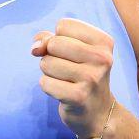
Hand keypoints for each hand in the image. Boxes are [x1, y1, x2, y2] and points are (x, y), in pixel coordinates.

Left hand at [31, 17, 115, 138]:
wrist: (98, 113)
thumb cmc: (81, 74)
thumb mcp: (72, 50)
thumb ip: (50, 39)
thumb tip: (35, 48)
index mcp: (103, 41)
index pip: (63, 25)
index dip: (59, 38)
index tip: (71, 53)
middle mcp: (102, 58)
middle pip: (54, 43)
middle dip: (51, 55)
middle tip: (68, 69)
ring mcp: (91, 78)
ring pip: (47, 62)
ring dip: (49, 72)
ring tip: (66, 80)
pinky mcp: (78, 97)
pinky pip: (45, 82)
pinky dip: (48, 86)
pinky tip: (62, 92)